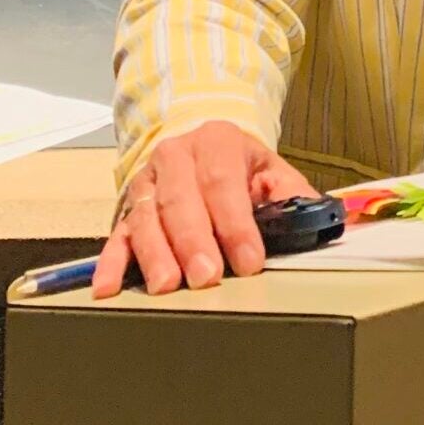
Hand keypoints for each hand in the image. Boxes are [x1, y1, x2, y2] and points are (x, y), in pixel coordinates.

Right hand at [91, 120, 318, 297]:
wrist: (196, 138)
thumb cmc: (235, 162)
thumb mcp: (268, 166)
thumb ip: (291, 192)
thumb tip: (316, 219)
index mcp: (215, 142)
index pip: (224, 183)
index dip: (236, 224)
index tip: (249, 261)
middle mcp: (174, 158)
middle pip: (181, 201)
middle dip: (194, 242)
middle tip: (206, 277)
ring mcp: (146, 184)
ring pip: (146, 219)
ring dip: (155, 254)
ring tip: (166, 286)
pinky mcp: (126, 210)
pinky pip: (116, 236)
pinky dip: (110, 263)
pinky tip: (108, 287)